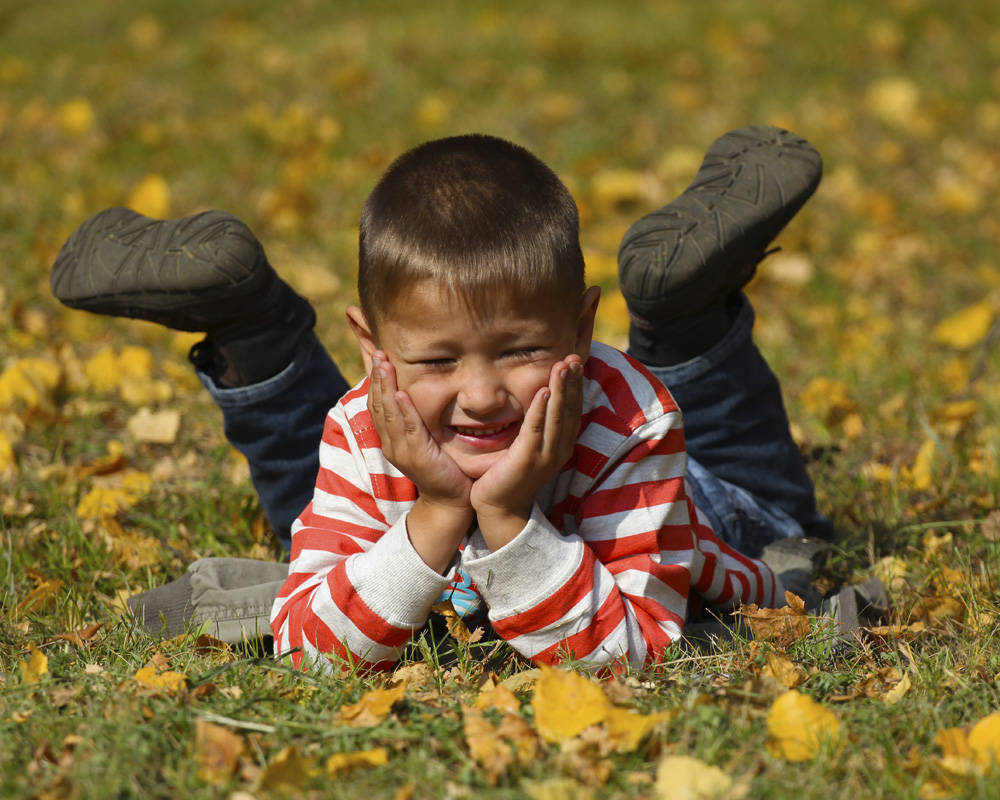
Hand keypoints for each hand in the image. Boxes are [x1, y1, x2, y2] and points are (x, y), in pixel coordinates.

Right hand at [368, 352, 472, 572]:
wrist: (451, 500)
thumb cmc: (442, 467)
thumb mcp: (425, 439)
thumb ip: (418, 419)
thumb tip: (415, 394)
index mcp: (391, 438)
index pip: (378, 404)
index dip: (375, 380)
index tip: (377, 357)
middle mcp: (391, 443)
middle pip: (378, 405)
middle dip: (378, 377)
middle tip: (378, 353)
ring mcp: (402, 450)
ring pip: (389, 413)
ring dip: (386, 387)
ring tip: (384, 365)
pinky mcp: (418, 456)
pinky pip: (409, 429)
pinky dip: (404, 411)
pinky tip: (402, 394)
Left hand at [470, 355, 583, 548]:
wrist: (499, 509)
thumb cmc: (511, 475)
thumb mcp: (530, 448)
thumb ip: (538, 427)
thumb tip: (541, 400)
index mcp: (561, 446)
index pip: (573, 410)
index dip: (576, 385)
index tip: (576, 362)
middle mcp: (559, 449)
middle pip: (570, 410)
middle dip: (572, 381)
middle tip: (575, 356)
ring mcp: (544, 455)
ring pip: (557, 416)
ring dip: (561, 389)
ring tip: (563, 366)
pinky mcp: (527, 459)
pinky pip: (535, 429)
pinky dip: (540, 410)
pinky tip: (544, 391)